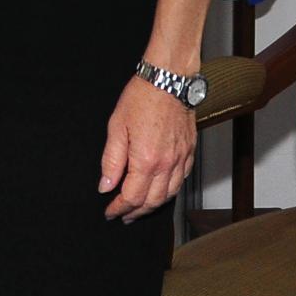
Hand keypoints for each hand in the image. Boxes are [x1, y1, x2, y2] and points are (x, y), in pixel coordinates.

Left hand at [98, 75, 194, 223]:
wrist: (169, 80)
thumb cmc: (142, 98)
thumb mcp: (116, 126)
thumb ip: (111, 160)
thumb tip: (105, 186)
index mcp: (146, 160)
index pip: (132, 197)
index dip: (119, 208)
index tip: (110, 212)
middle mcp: (166, 165)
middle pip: (151, 202)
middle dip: (135, 212)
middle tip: (123, 215)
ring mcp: (181, 159)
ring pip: (169, 195)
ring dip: (153, 205)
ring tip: (139, 208)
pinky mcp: (189, 152)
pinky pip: (181, 180)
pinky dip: (169, 191)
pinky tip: (160, 190)